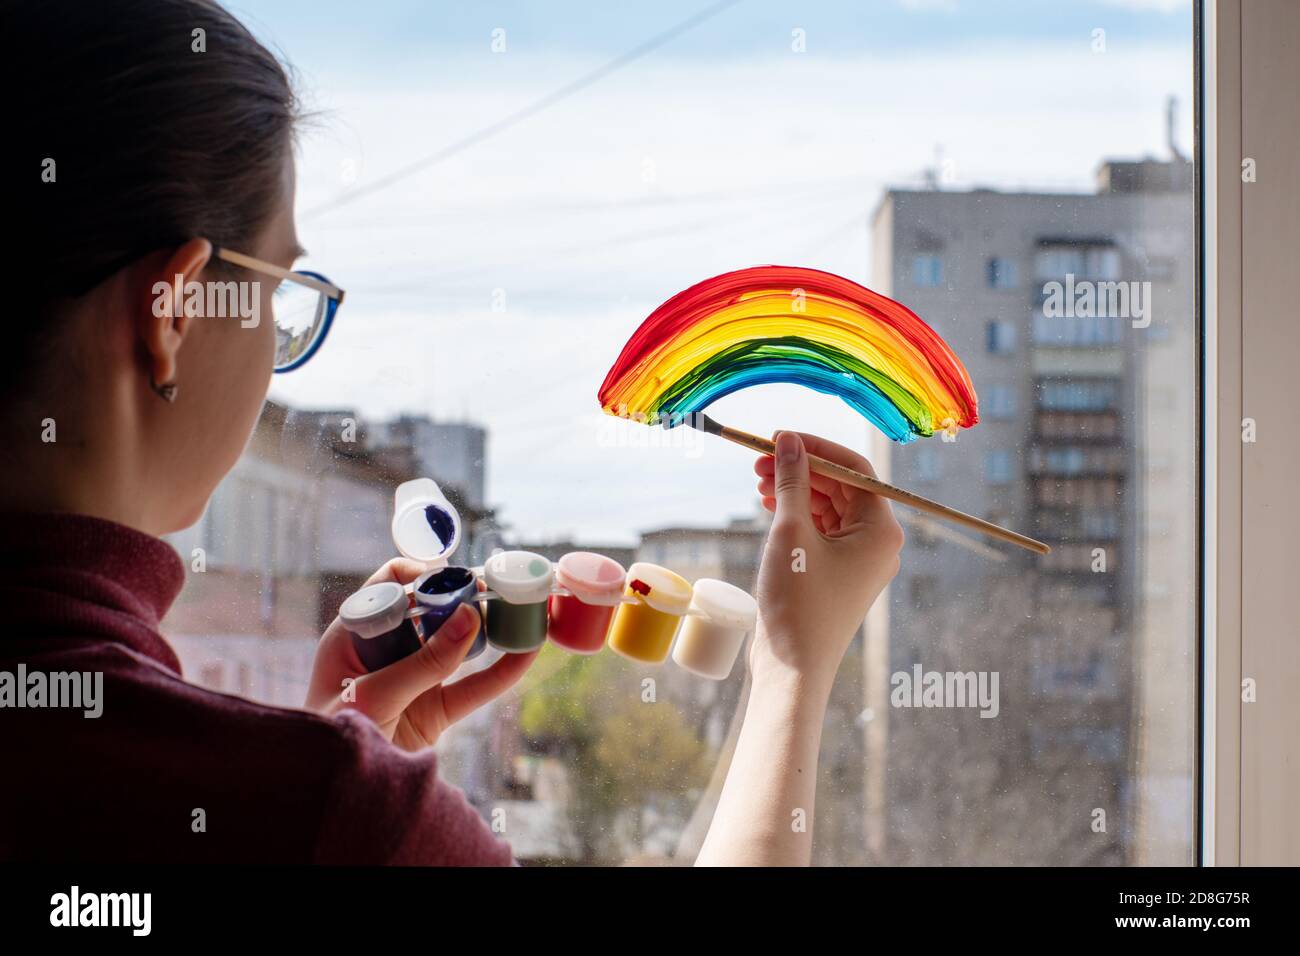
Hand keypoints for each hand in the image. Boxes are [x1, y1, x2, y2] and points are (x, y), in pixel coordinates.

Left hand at [305, 557, 537, 750]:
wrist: (335, 795)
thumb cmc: (334, 738)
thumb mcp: (378, 694)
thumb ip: (426, 661)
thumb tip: (472, 617)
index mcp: (354, 635)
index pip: (390, 587)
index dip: (420, 576)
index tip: (452, 577)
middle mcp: (385, 652)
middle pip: (432, 613)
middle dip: (465, 598)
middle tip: (497, 587)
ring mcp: (414, 681)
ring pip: (458, 646)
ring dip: (490, 629)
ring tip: (521, 609)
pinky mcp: (436, 712)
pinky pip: (475, 688)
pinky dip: (502, 672)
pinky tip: (527, 653)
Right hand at [751, 431, 903, 694]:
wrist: (793, 668)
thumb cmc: (797, 602)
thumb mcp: (790, 532)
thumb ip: (791, 481)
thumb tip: (789, 441)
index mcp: (881, 530)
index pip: (854, 470)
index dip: (815, 448)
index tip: (779, 438)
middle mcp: (878, 543)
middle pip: (842, 487)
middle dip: (801, 470)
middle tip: (760, 461)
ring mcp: (859, 560)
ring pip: (829, 508)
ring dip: (796, 491)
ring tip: (760, 482)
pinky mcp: (838, 574)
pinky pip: (822, 531)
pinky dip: (797, 515)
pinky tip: (770, 506)